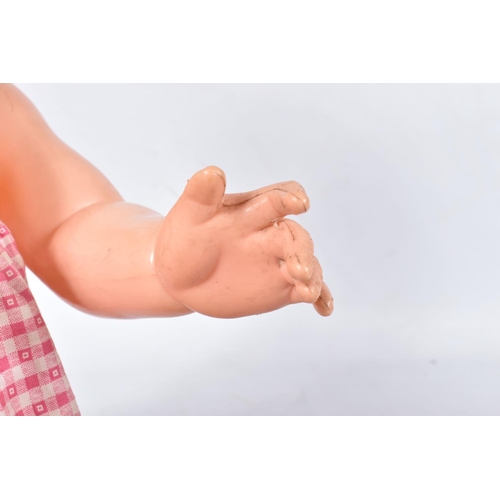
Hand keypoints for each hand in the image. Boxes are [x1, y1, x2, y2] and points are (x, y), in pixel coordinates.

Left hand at [154, 166, 333, 317]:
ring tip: (307, 290)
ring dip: (312, 275)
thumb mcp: (190, 215)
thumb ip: (201, 195)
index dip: (290, 198)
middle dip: (301, 250)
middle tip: (296, 269)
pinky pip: (304, 289)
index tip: (299, 202)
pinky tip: (324, 308)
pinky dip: (318, 296)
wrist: (180, 274)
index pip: (279, 198)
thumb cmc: (185, 238)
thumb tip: (213, 172)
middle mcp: (270, 234)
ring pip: (306, 263)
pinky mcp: (280, 287)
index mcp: (253, 210)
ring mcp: (277, 262)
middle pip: (296, 236)